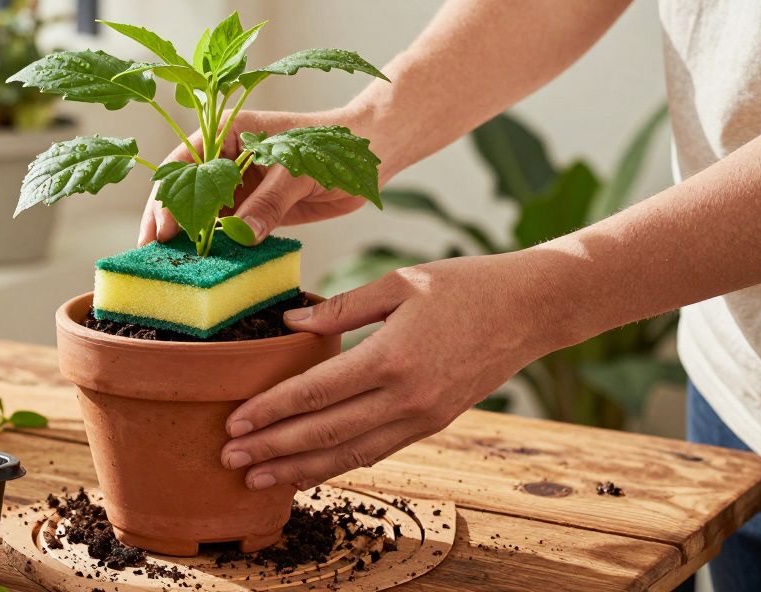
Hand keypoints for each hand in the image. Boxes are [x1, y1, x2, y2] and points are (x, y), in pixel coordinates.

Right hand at [137, 108, 368, 245]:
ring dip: (189, 240)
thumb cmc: (333, 145)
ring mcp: (238, 186)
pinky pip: (228, 232)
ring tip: (169, 267)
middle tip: (151, 256)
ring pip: (203, 215)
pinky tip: (205, 268)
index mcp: (225, 133)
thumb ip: (269, 201)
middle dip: (167, 221)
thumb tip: (242, 235)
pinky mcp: (254, 210)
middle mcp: (224, 160)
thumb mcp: (299, 169)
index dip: (167, 197)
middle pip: (184, 192)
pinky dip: (217, 249)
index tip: (162, 230)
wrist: (369, 154)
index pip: (183, 164)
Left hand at [219, 252, 568, 490]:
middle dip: (272, 448)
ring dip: (299, 468)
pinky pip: (376, 451)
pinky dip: (338, 464)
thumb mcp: (398, 283)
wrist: (531, 310)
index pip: (315, 392)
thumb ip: (341, 307)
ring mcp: (422, 416)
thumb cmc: (463, 285)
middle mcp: (406, 397)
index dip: (270, 409)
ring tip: (259, 478)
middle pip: (324, 432)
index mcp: (391, 357)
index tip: (234, 420)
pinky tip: (308, 469)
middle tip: (229, 457)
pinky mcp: (433, 423)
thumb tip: (289, 324)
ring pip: (350, 453)